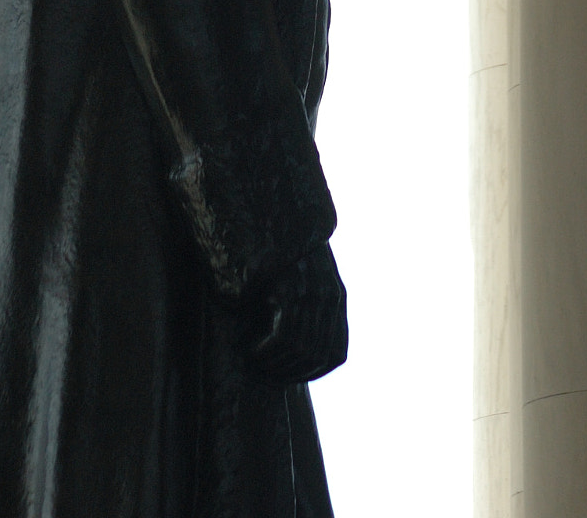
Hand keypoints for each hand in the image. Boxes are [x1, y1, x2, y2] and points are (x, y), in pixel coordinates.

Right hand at [241, 242, 347, 383]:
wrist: (271, 210)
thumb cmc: (276, 249)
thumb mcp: (299, 276)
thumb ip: (305, 306)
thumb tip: (294, 347)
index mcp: (337, 297)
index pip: (335, 354)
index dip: (313, 373)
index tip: (287, 377)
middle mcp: (330, 296)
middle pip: (316, 355)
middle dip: (288, 372)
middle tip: (263, 374)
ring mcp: (311, 290)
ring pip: (299, 348)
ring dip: (274, 364)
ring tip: (254, 362)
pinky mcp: (289, 285)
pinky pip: (283, 334)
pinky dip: (266, 351)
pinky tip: (250, 349)